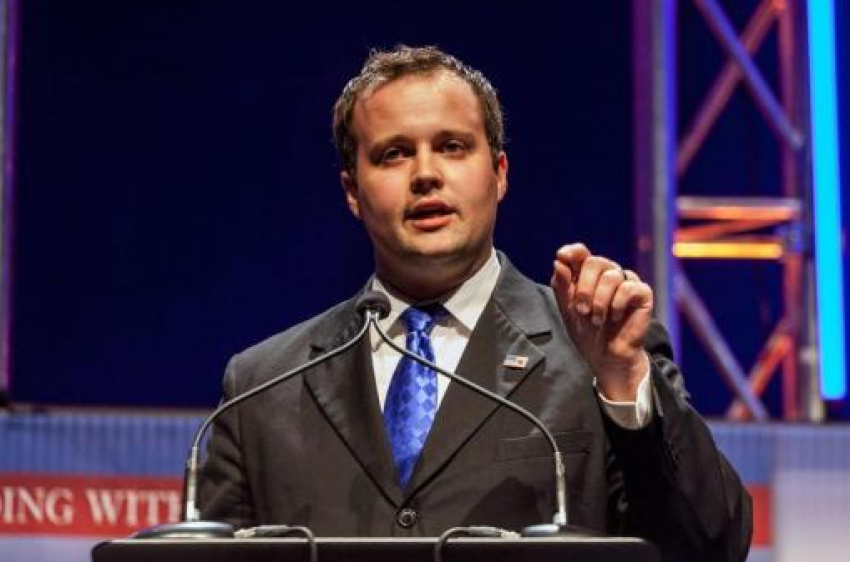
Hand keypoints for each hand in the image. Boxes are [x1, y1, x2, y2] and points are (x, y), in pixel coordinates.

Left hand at [550, 243, 653, 400]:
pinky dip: (617, 304)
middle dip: (584, 288)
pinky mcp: (642, 293)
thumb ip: (562, 286)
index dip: (572, 252)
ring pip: (611, 275)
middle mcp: (608, 274)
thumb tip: (559, 261)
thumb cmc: (587, 333)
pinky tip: (615, 317)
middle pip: (595, 262)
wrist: (607, 357)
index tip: (563, 257)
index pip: (581, 252)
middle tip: (582, 310)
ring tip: (597, 320)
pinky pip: (628, 287)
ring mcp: (626, 282)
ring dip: (599, 301)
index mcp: (587, 275)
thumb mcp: (568, 310)